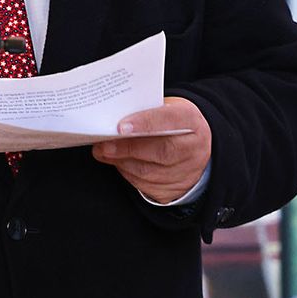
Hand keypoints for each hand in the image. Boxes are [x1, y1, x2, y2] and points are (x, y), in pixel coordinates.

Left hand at [91, 97, 212, 202]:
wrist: (191, 146)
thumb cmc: (168, 122)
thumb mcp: (163, 107)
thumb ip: (142, 110)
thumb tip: (112, 114)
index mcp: (190, 119)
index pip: (170, 119)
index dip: (145, 123)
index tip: (121, 127)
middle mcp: (193, 147)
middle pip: (161, 151)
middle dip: (128, 148)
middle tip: (104, 144)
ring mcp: (186, 172)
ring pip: (150, 171)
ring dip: (121, 162)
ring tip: (102, 151)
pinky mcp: (174, 190)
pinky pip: (146, 184)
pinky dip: (126, 172)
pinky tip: (114, 162)